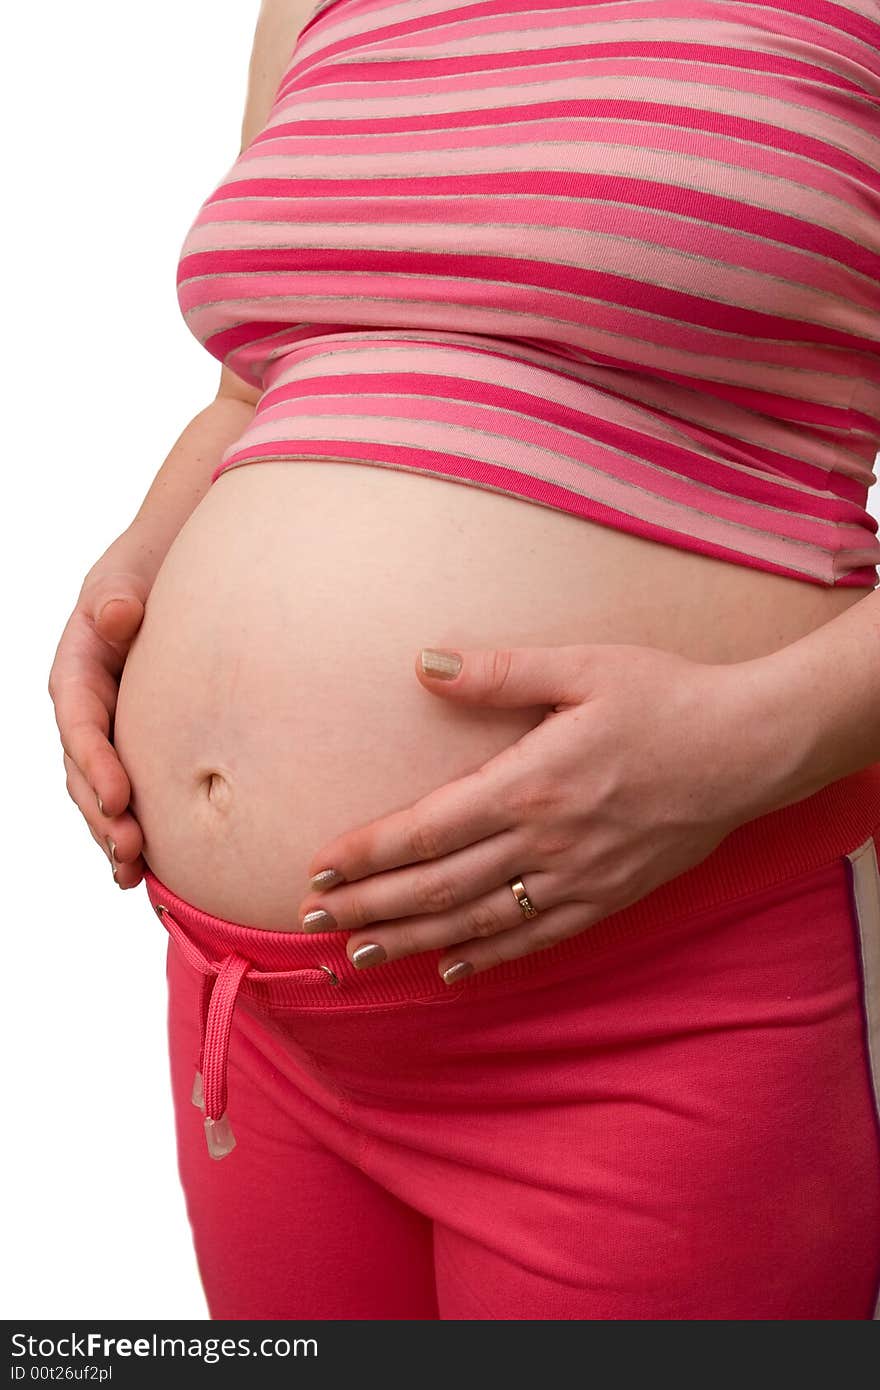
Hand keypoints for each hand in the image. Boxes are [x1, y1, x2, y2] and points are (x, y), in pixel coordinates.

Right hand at [48, 560, 150, 888]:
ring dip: (112, 834)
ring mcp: (107, 734)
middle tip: (130, 850)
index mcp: (77, 671)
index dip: (95, 761)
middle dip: (102, 815)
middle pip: (83, 772)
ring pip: (99, 794)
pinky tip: (146, 872)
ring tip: (133, 873)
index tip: (118, 795)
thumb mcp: (126, 578)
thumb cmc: (145, 575)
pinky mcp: (133, 748)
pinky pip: (125, 795)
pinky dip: (131, 831)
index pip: (80, 722)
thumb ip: (117, 599)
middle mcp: (85, 711)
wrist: (168, 576)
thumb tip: (118, 614)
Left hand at [296, 642, 793, 979]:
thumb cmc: (666, 698)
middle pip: (438, 886)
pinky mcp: (609, 897)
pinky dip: (490, 957)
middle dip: (371, 905)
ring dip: (413, 940)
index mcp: (531, 782)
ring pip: (478, 921)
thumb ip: (499, 671)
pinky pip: (538, 939)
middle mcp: (546, 842)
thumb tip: (422, 663)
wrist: (752, 748)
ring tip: (360, 957)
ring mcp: (578, 878)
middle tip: (313, 923)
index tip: (319, 869)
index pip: (427, 829)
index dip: (367, 852)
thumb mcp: (583, 667)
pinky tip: (452, 970)